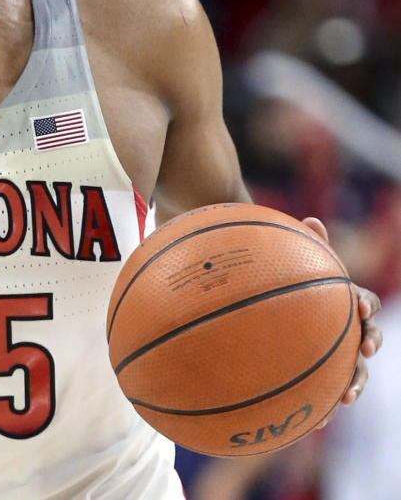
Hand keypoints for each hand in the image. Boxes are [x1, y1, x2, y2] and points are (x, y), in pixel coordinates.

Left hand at [301, 217, 382, 426]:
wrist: (273, 299)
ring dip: (353, 384)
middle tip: (365, 351)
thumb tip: (312, 220)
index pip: (365, 301)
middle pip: (368, 339)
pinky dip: (323, 406)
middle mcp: (347, 328)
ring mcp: (336, 353)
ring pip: (353, 371)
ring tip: (345, 398)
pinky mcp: (320, 374)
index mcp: (344, 301)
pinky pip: (325, 392)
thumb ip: (304, 244)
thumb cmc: (288, 277)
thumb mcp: (294, 260)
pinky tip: (314, 422)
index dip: (366, 305)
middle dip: (370, 346)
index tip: (360, 308)